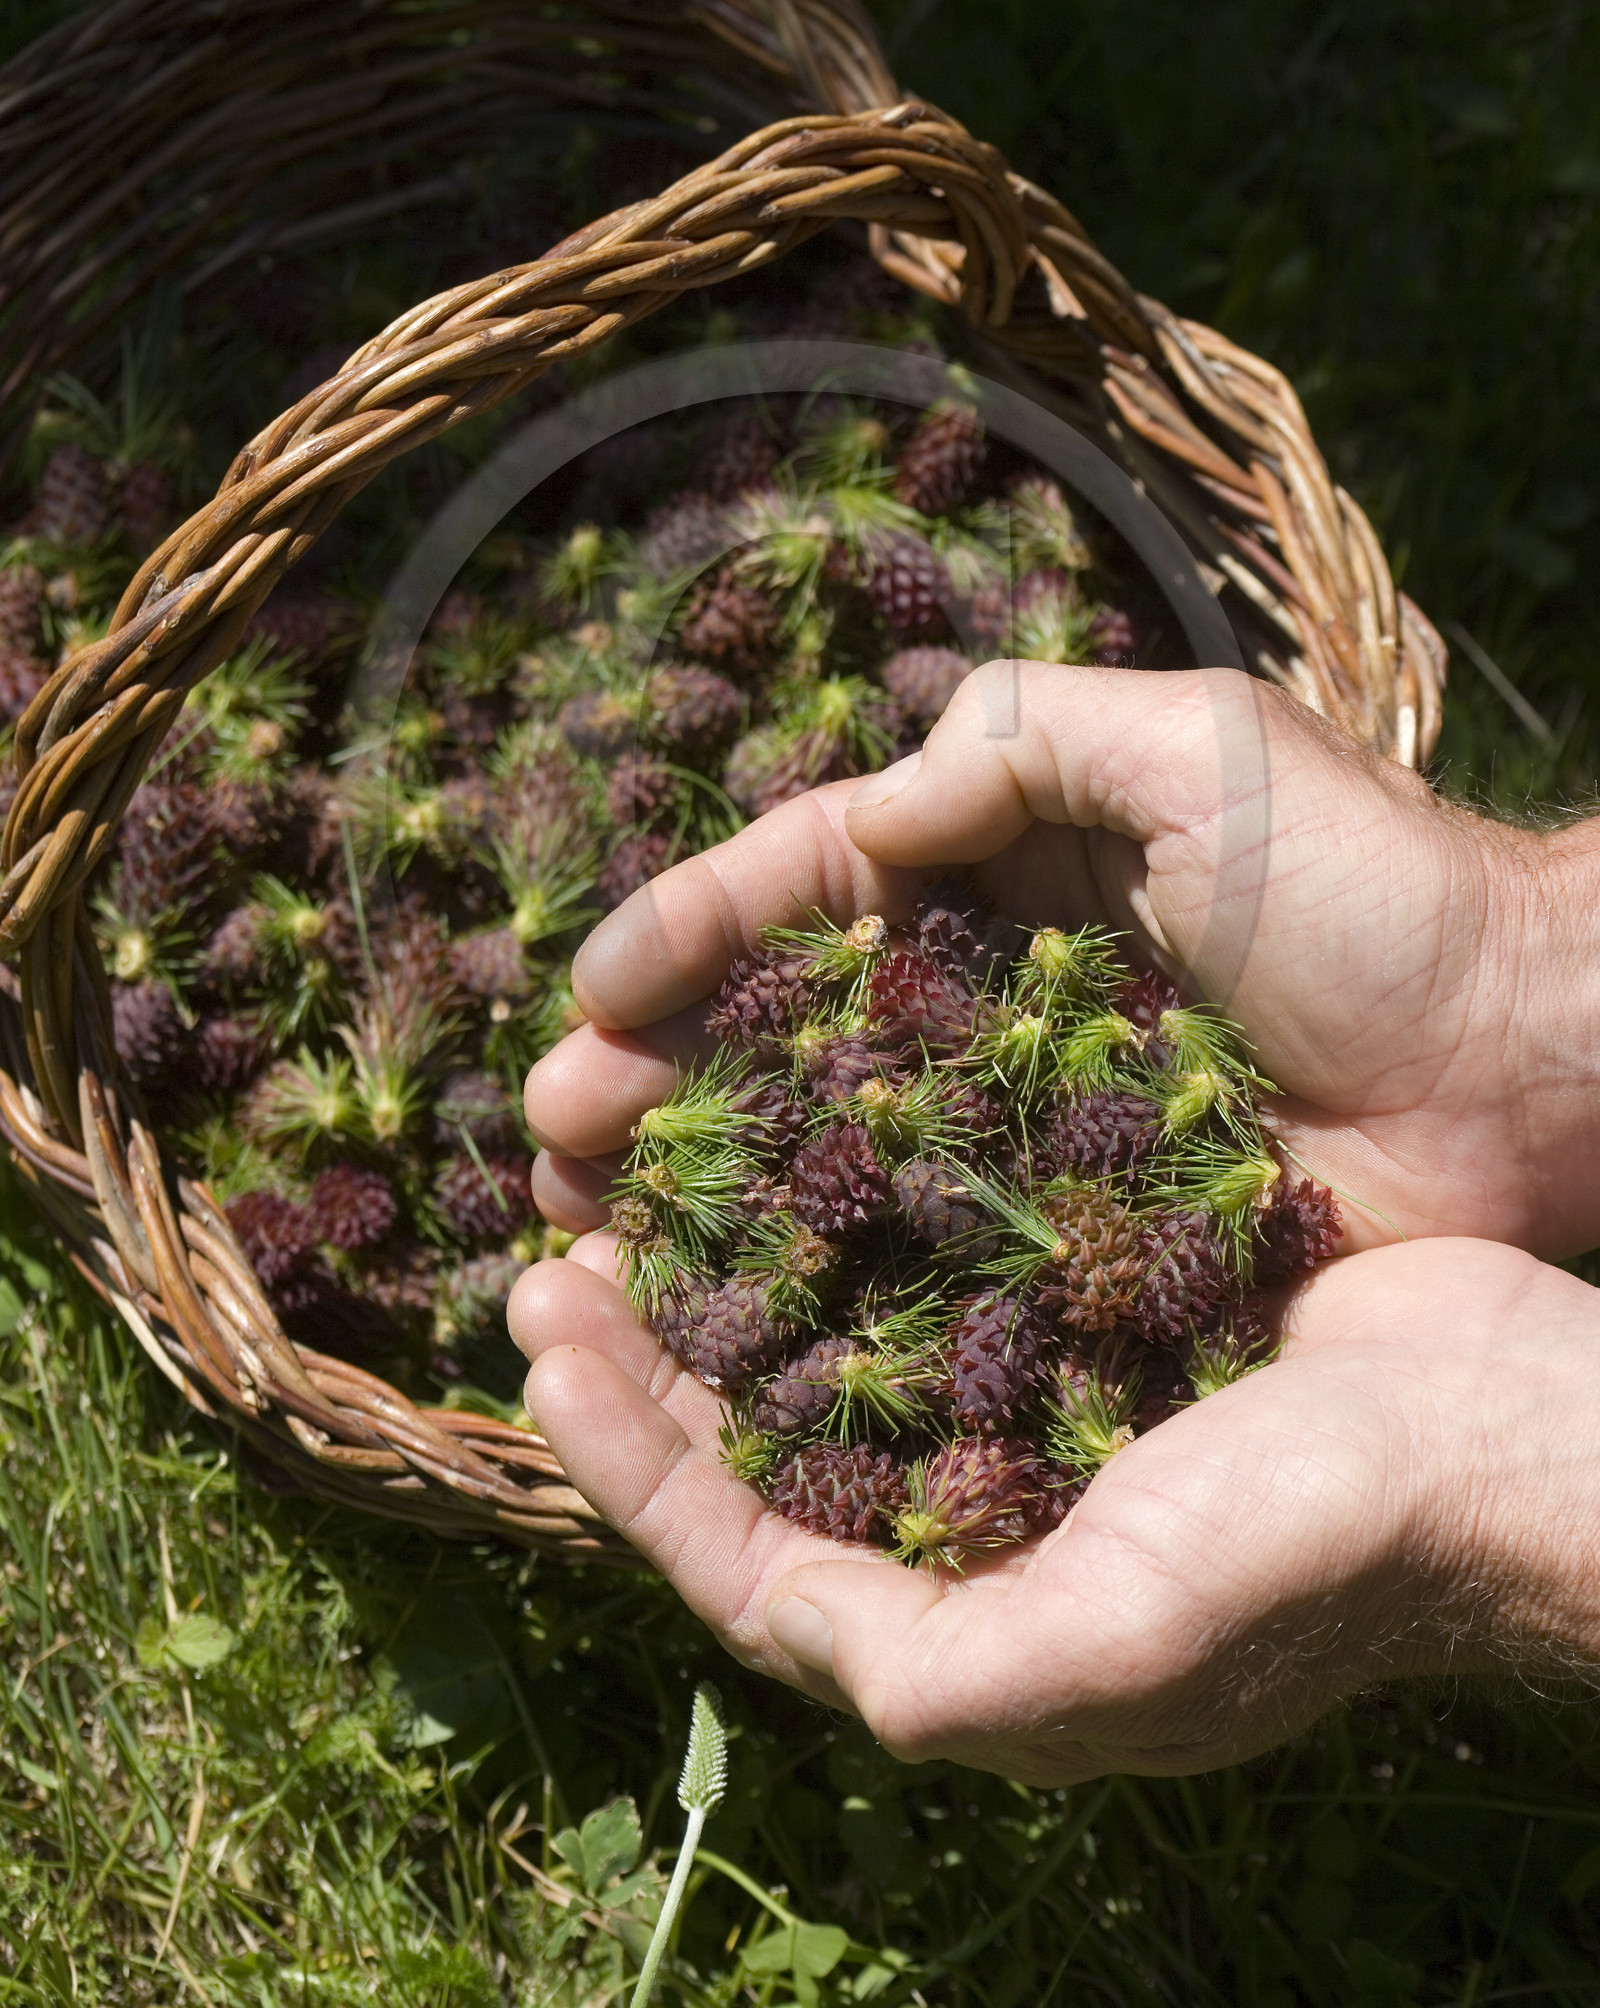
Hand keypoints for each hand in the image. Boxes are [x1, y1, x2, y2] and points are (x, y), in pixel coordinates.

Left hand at [510, 1233, 1599, 1778]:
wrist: (1499, 1428)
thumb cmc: (1316, 1545)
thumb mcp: (1122, 1637)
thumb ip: (949, 1674)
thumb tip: (784, 1641)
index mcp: (967, 1635)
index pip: (739, 1561)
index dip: (627, 1462)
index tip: (546, 1342)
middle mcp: (979, 1535)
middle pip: (763, 1454)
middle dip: (651, 1358)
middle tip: (559, 1243)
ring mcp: (1030, 1421)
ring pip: (831, 1352)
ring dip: (734, 1275)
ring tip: (645, 1184)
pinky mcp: (1080, 1322)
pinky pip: (925, 1271)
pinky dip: (851, 1214)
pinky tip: (803, 1134)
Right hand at [526, 665, 1599, 1256]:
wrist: (1538, 1058)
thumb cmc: (1377, 887)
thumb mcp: (1196, 748)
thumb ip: (1014, 747)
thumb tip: (857, 820)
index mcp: (1012, 860)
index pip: (809, 886)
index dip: (689, 935)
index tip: (589, 1002)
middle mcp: (998, 990)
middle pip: (784, 1030)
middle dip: (657, 1076)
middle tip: (549, 1146)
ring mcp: (1032, 1120)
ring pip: (830, 1150)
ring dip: (705, 1190)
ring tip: (589, 1239)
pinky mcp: (1083, 1234)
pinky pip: (926, 1252)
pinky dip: (825, 1282)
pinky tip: (735, 1327)